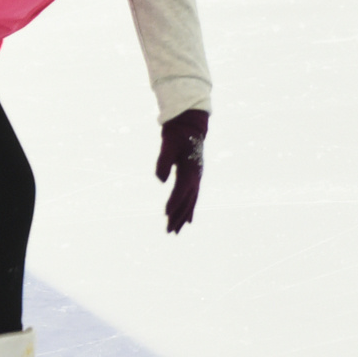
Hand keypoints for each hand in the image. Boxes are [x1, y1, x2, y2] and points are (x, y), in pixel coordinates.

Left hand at [154, 108, 207, 232]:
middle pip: (187, 200)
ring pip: (191, 202)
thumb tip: (160, 180)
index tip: (166, 214)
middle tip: (169, 231)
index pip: (182, 190)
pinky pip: (192, 198)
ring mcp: (197, 177)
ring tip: (176, 231)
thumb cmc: (178, 133)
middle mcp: (196, 176)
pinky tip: (187, 221)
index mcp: (191, 168)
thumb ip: (164, 161)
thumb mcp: (168, 143)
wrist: (190, 124)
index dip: (174, 202)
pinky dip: (189, 210)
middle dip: (178, 216)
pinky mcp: (194, 177)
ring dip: (183, 217)